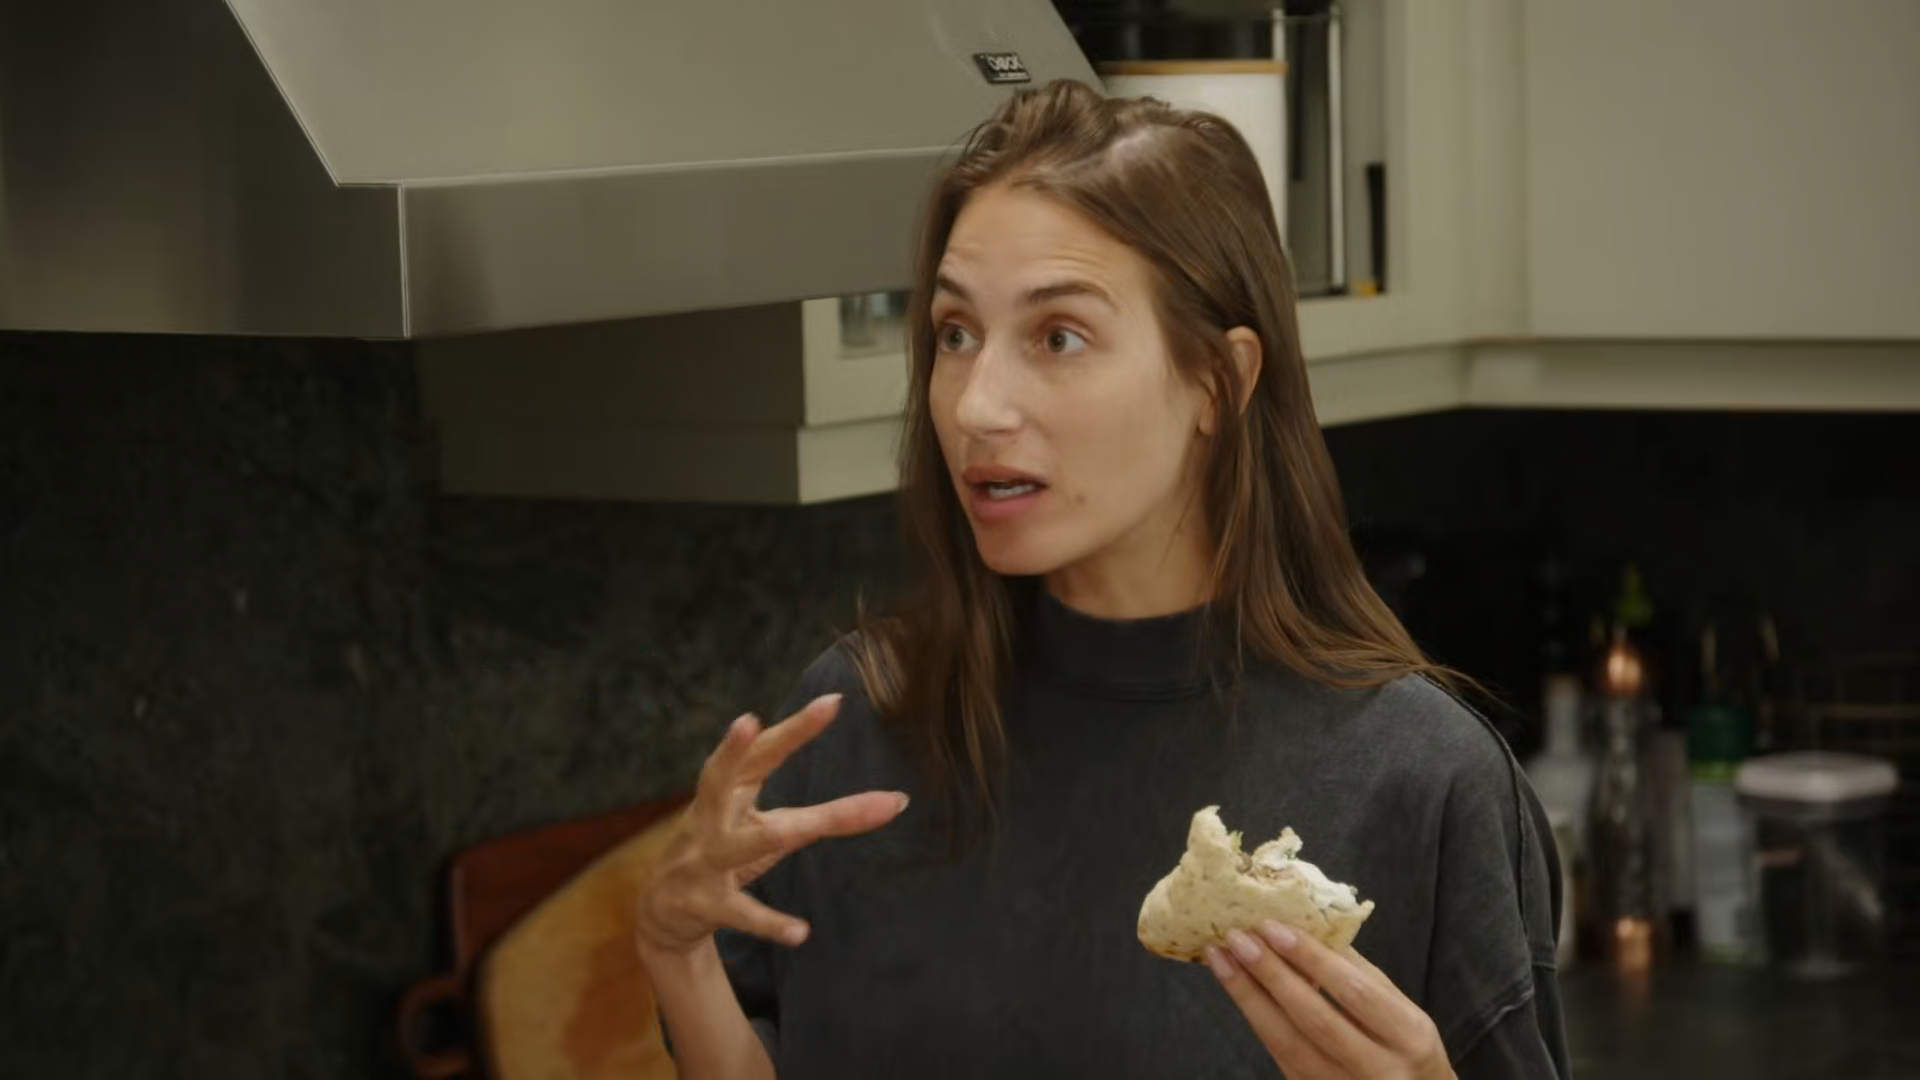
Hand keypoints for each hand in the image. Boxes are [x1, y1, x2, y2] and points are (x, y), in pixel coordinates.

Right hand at [634, 694, 908, 957]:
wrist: (662, 912)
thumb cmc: (729, 851)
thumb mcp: (776, 828)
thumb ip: (832, 814)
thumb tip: (899, 801)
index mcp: (730, 793)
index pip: (762, 753)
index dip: (796, 728)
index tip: (833, 701)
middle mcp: (710, 820)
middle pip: (719, 779)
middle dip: (731, 751)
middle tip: (747, 720)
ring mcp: (705, 861)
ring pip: (735, 847)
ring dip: (759, 840)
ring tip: (786, 834)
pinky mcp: (706, 905)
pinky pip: (741, 913)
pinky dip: (769, 923)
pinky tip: (801, 932)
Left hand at [1205, 923, 1453, 1079]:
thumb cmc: (1407, 1048)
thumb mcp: (1401, 1009)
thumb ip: (1359, 974)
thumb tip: (1308, 928)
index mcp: (1409, 1037)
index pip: (1355, 992)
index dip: (1312, 959)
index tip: (1273, 927)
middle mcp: (1380, 1071)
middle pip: (1315, 1020)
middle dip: (1271, 975)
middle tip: (1237, 938)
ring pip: (1288, 1043)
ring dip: (1248, 997)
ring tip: (1221, 959)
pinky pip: (1280, 1056)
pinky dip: (1256, 1018)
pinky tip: (1239, 989)